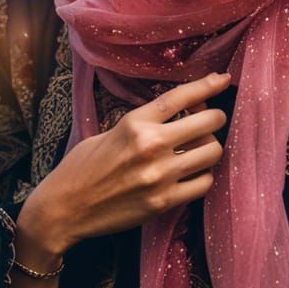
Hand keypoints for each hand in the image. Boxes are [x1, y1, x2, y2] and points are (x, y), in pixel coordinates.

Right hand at [18, 71, 230, 252]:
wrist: (65, 208)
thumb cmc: (83, 166)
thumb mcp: (110, 132)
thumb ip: (145, 122)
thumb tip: (184, 112)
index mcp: (135, 123)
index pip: (181, 97)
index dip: (207, 85)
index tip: (224, 79)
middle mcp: (151, 145)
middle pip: (208, 122)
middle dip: (215, 118)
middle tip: (211, 122)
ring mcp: (160, 175)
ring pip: (212, 152)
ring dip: (211, 148)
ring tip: (200, 150)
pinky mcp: (163, 202)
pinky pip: (204, 183)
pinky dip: (203, 176)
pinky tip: (193, 174)